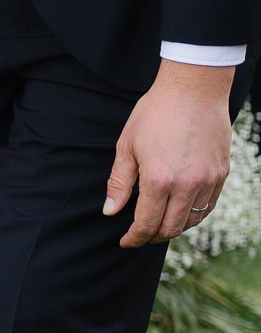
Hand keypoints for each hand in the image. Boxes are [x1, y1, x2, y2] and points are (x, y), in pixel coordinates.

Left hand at [104, 60, 234, 247]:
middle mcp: (187, 185)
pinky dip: (194, 214)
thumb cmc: (154, 114)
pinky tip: (180, 210)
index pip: (147, 224)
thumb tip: (110, 212)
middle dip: (152, 237)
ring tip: (159, 224)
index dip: (134, 238)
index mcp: (159, 180)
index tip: (126, 242)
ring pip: (192, 220)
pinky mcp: (222, 172)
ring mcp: (208, 180)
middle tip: (140, 235)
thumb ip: (119, 183)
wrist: (193, 90)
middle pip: (171, 228)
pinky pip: (209, 205)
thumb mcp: (126, 146)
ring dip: (174, 227)